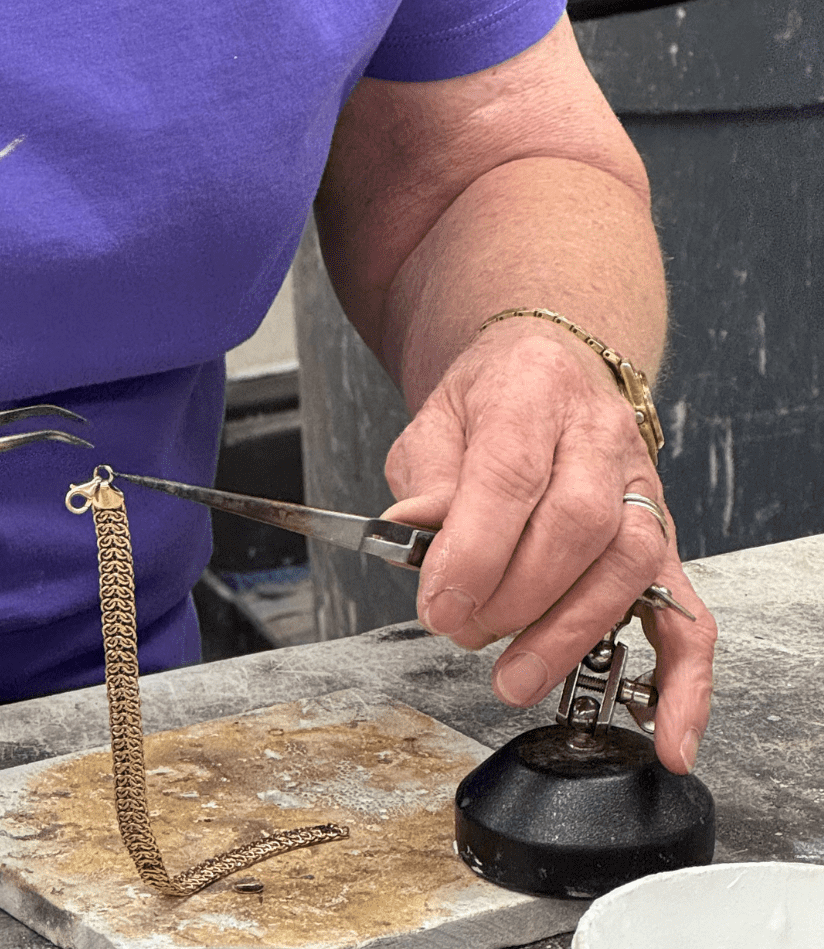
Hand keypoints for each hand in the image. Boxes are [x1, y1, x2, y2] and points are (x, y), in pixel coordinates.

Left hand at [380, 318, 715, 773]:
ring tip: (514, 674)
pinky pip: (690, 614)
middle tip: (461, 631)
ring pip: (628, 566)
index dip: (475, 551)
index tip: (439, 604)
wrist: (548, 368)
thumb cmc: (489, 401)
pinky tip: (665, 733)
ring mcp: (642, 489)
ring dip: (569, 633)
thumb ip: (425, 480)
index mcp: (533, 393)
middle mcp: (599, 436)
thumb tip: (411, 536)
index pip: (512, 475)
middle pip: (576, 525)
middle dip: (515, 597)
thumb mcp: (434, 421)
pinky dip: (684, 681)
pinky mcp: (664, 541)